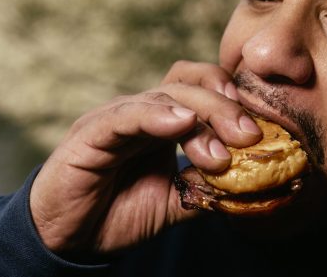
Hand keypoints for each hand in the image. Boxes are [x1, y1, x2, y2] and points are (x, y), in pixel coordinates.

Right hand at [29, 61, 261, 256]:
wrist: (68, 239)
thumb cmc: (118, 213)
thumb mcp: (175, 201)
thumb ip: (207, 188)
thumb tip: (252, 184)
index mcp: (164, 121)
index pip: (200, 86)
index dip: (230, 98)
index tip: (259, 127)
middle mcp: (142, 111)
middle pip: (188, 86)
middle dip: (224, 108)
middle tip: (249, 136)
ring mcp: (116, 117)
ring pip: (163, 97)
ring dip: (200, 119)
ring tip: (221, 150)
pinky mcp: (90, 133)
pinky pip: (125, 114)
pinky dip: (156, 115)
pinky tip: (181, 123)